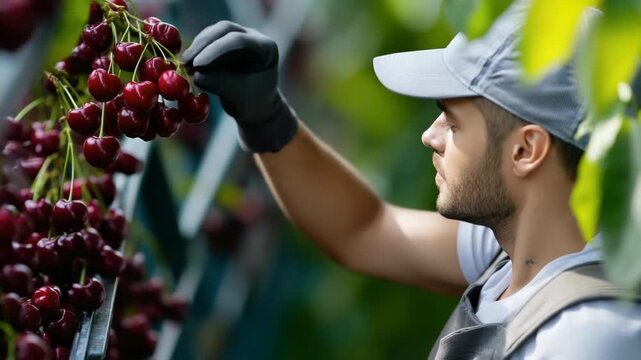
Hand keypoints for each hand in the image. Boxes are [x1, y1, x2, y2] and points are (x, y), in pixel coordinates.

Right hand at [182, 21, 297, 151]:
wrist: (257, 108)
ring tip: (184, 66)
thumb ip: (219, 83)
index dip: (216, 50)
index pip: (238, 40)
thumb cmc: (253, 103)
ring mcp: (239, 37)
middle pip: (225, 30)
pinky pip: (208, 42)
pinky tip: (187, 65)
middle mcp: (253, 37)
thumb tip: (195, 74)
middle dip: (203, 44)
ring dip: (197, 48)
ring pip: (214, 33)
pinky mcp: (225, 44)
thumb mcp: (237, 96)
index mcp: (266, 47)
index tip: (198, 65)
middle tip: (186, 61)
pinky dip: (197, 52)